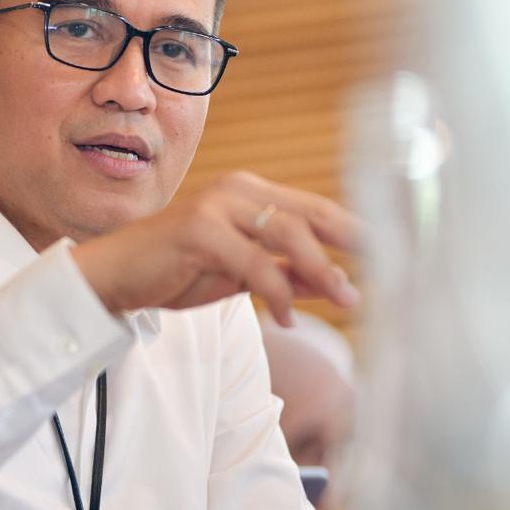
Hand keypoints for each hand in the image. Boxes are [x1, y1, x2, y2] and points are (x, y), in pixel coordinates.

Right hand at [71, 172, 361, 325]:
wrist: (116, 276)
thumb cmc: (176, 271)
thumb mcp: (240, 274)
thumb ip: (285, 273)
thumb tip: (338, 285)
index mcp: (250, 193)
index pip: (315, 208)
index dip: (356, 229)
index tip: (394, 254)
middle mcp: (237, 190)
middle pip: (311, 214)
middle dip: (352, 246)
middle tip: (386, 275)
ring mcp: (217, 206)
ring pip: (288, 234)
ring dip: (322, 271)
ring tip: (344, 300)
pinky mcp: (200, 230)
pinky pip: (254, 263)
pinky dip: (278, 293)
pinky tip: (286, 318)